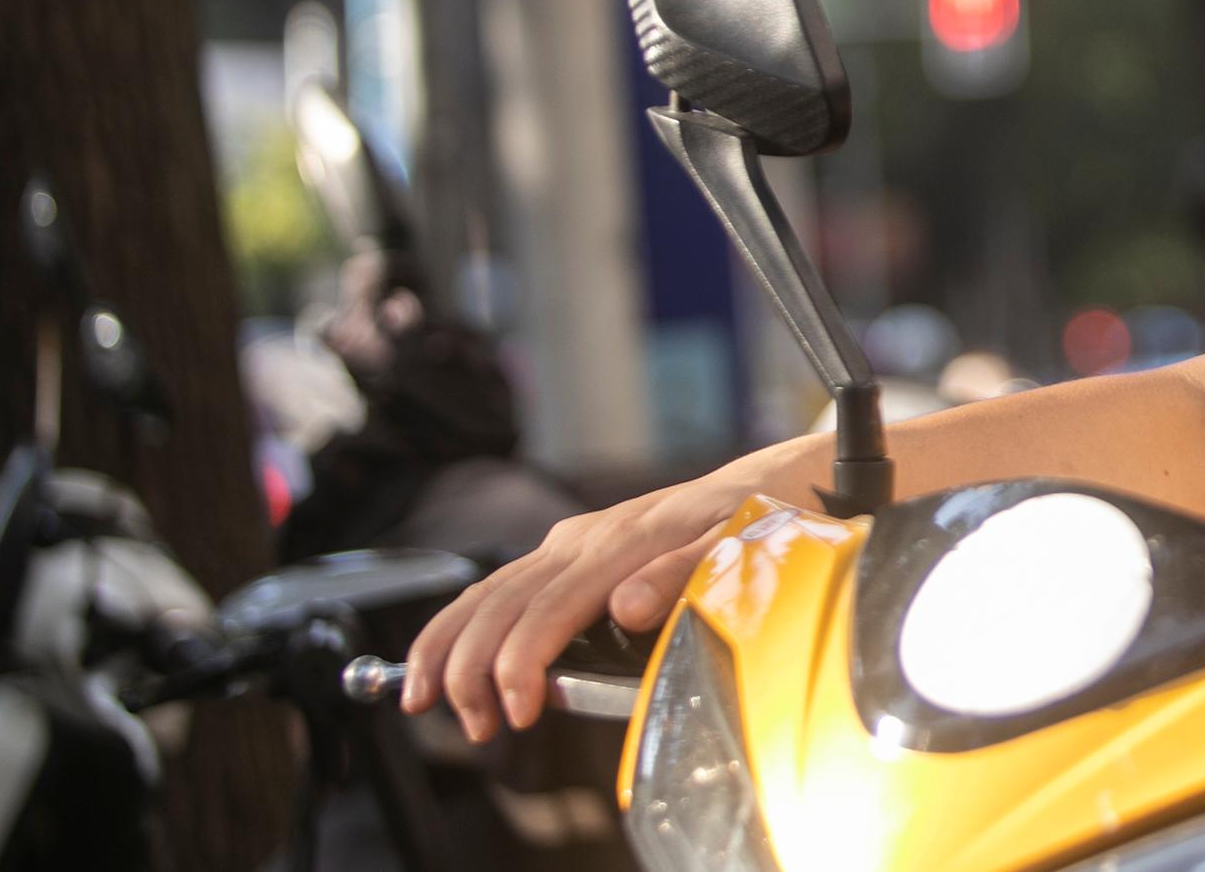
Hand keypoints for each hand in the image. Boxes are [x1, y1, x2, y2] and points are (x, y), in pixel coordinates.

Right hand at [400, 438, 810, 739]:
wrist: (775, 480)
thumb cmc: (760, 516)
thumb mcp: (740, 546)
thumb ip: (683, 574)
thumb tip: (626, 608)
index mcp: (623, 541)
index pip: (552, 608)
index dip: (524, 662)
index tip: (516, 709)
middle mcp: (587, 537)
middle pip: (505, 601)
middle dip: (473, 666)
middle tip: (474, 724)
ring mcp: (574, 541)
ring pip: (491, 590)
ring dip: (452, 644)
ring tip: (429, 698)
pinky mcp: (572, 549)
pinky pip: (504, 585)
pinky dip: (466, 620)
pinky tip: (445, 652)